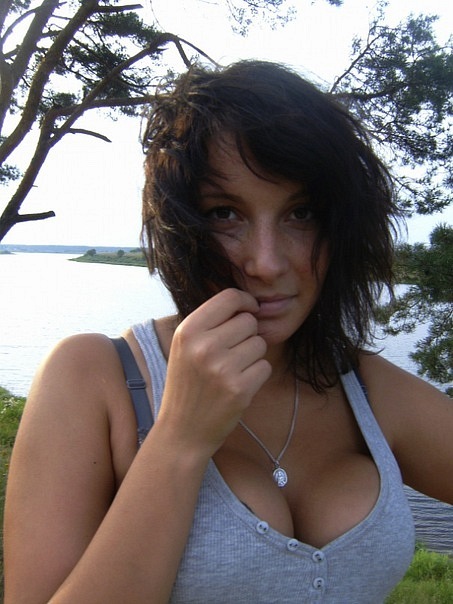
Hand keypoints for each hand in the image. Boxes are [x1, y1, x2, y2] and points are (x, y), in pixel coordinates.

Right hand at [158, 288, 271, 455]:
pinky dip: (257, 375)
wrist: (182, 432)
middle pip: (249, 321)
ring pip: (259, 344)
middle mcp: (203, 346)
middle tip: (231, 354)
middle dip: (247, 335)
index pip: (229, 297)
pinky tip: (238, 386)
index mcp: (188, 331)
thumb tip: (247, 303)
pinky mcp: (240, 389)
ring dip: (252, 357)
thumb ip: (210, 322)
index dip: (245, 301)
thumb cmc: (187, 385)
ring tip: (231, 372)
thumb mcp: (185, 347)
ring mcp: (222, 368)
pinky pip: (265, 367)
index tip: (250, 309)